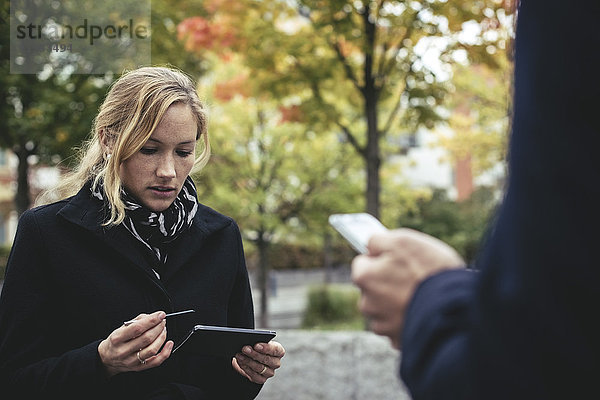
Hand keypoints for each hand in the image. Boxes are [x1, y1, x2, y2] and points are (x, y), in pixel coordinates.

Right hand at [98, 311, 173, 376]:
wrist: (107, 358)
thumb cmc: (116, 341)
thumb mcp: (120, 328)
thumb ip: (137, 321)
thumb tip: (152, 317)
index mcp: (117, 338)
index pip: (137, 328)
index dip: (151, 320)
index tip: (160, 314)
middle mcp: (123, 351)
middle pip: (147, 338)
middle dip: (159, 327)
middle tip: (162, 321)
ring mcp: (131, 361)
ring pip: (152, 349)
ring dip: (162, 337)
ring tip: (163, 330)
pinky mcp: (138, 368)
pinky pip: (156, 362)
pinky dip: (165, 352)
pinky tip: (169, 344)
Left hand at [233, 340, 284, 383]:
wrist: (250, 358)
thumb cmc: (256, 347)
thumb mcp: (258, 342)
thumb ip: (256, 342)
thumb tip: (249, 344)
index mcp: (279, 351)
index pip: (276, 350)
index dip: (266, 348)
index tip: (256, 345)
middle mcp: (276, 363)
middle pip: (267, 359)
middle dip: (254, 354)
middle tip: (245, 349)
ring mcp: (269, 372)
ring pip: (259, 368)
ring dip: (248, 361)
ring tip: (239, 356)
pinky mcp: (261, 379)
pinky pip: (254, 376)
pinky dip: (246, 369)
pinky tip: (241, 363)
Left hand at [351, 228, 463, 348]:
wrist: (456, 308)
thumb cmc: (430, 271)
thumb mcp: (403, 241)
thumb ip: (379, 240)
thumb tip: (371, 246)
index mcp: (364, 278)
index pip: (363, 263)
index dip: (381, 259)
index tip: (396, 260)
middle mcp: (368, 304)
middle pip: (373, 288)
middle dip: (388, 282)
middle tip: (414, 278)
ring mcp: (383, 325)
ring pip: (386, 309)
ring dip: (398, 303)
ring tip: (423, 296)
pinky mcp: (399, 341)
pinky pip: (399, 328)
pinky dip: (409, 321)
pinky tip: (424, 312)